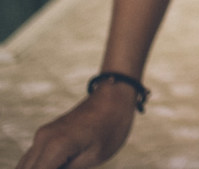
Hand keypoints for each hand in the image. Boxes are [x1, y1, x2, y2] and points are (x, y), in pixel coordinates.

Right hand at [16, 84, 137, 168]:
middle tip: (70, 165)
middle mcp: (42, 140)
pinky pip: (33, 158)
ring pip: (26, 165)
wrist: (114, 96)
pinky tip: (62, 164)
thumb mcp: (95, 156)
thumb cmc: (111, 127)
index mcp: (54, 146)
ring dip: (40, 168)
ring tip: (68, 164)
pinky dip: (40, 166)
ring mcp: (41, 135)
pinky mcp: (44, 135)